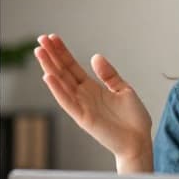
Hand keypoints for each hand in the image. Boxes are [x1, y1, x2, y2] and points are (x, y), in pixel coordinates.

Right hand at [34, 34, 152, 163]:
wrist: (139, 141)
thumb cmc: (133, 119)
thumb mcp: (123, 89)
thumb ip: (109, 75)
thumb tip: (95, 57)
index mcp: (92, 88)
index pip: (72, 67)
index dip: (63, 52)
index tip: (52, 37)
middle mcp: (83, 96)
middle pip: (63, 72)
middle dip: (52, 55)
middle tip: (41, 38)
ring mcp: (81, 106)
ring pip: (61, 84)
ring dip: (50, 67)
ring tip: (40, 52)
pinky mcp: (83, 118)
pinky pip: (67, 102)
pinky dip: (57, 89)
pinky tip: (48, 76)